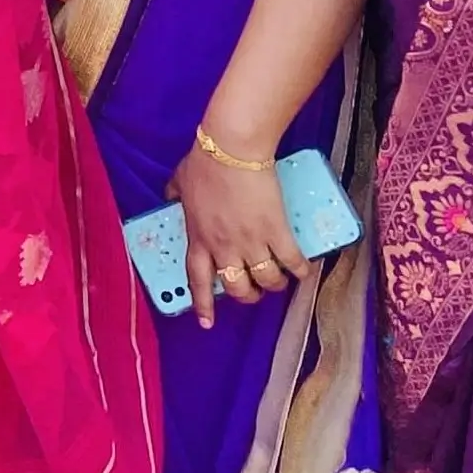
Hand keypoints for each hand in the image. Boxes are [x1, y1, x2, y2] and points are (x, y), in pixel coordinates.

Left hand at [172, 142, 306, 331]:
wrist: (232, 150)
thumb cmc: (205, 163)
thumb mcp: (180, 181)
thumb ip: (174, 194)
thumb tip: (169, 196)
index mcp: (199, 237)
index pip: (197, 280)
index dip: (202, 304)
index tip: (206, 322)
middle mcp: (223, 247)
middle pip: (237, 288)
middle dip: (248, 295)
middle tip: (255, 291)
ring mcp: (250, 241)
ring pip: (266, 280)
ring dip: (275, 284)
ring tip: (280, 279)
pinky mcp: (276, 231)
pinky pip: (292, 262)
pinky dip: (300, 270)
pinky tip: (303, 271)